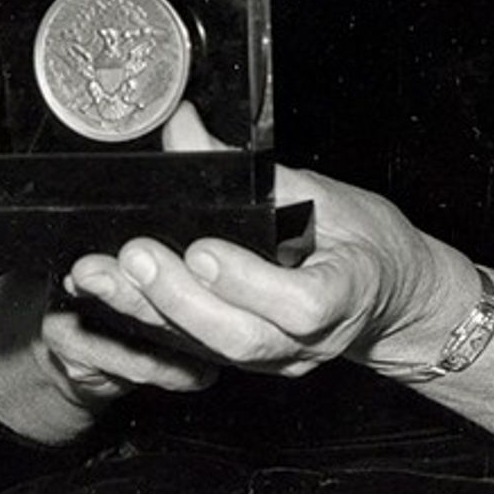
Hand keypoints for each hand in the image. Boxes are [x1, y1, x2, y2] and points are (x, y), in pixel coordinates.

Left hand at [58, 107, 446, 377]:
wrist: (395, 301)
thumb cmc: (367, 243)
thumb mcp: (326, 192)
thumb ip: (254, 172)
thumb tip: (185, 128)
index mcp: (347, 293)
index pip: (299, 304)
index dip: (247, 281)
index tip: (202, 249)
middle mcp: (309, 342)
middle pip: (239, 336)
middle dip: (177, 298)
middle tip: (133, 256)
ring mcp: (278, 360)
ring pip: (210, 352)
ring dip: (147, 314)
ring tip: (98, 277)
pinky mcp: (249, 364)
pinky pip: (196, 353)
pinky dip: (147, 325)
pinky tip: (106, 298)